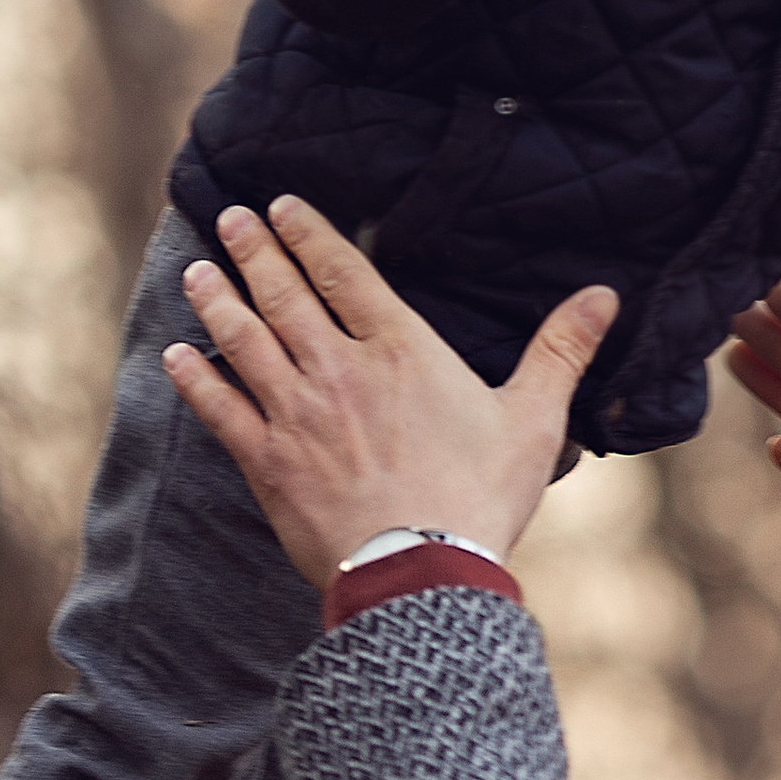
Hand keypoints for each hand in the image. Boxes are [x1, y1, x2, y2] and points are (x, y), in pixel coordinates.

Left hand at [161, 196, 616, 586]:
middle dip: (254, 250)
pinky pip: (220, 408)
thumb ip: (562, 349)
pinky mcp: (268, 461)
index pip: (345, 273)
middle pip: (285, 295)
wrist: (422, 573)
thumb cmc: (481, 498)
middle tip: (231, 215)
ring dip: (217, 300)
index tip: (283, 205)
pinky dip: (194, 379)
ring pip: (243, 341)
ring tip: (197, 269)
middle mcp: (339, 370)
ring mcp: (296, 414)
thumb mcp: (534, 419)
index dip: (310, 234)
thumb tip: (604, 294)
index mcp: (402, 351)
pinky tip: (176, 355)